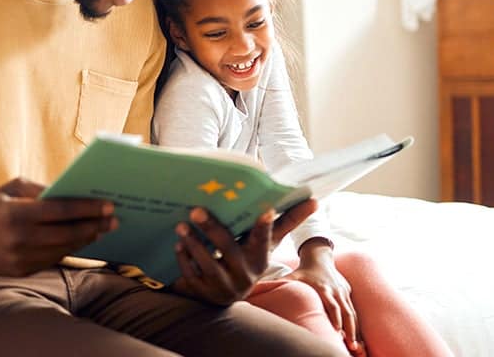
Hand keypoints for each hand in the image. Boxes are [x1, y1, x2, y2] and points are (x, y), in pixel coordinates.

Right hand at [0, 177, 117, 275]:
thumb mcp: (11, 189)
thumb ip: (41, 190)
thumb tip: (74, 193)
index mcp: (16, 214)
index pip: (60, 211)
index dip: (87, 209)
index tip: (108, 205)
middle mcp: (18, 239)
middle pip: (67, 234)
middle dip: (94, 226)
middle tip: (114, 220)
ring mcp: (20, 259)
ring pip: (63, 250)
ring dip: (85, 239)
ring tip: (101, 229)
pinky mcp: (21, 272)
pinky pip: (52, 260)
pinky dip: (69, 249)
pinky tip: (81, 240)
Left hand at [170, 199, 317, 305]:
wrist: (226, 293)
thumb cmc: (249, 256)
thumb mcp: (267, 243)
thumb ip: (288, 221)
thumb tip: (315, 200)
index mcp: (260, 258)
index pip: (264, 240)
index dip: (265, 226)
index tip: (265, 209)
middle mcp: (245, 273)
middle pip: (228, 248)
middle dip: (212, 228)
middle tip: (195, 210)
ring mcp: (224, 285)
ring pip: (207, 263)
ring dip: (193, 243)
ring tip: (181, 225)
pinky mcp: (205, 292)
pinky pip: (192, 274)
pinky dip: (184, 258)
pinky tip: (178, 244)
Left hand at [286, 239, 362, 354]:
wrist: (319, 257)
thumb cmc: (303, 270)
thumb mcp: (292, 276)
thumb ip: (278, 283)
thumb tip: (257, 289)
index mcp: (323, 288)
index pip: (332, 304)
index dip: (336, 317)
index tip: (337, 331)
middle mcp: (335, 291)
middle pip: (346, 312)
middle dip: (349, 329)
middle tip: (350, 346)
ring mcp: (343, 292)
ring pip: (352, 313)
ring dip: (355, 330)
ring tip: (355, 347)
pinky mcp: (348, 293)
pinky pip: (354, 311)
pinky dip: (356, 325)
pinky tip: (356, 339)